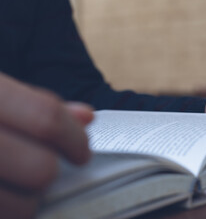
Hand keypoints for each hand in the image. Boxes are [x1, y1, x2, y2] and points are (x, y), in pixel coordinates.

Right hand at [0, 73, 92, 217]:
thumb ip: (36, 106)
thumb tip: (87, 116)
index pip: (47, 118)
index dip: (75, 139)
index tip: (82, 154)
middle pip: (41, 169)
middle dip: (49, 172)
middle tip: (42, 169)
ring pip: (22, 206)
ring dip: (27, 200)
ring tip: (13, 185)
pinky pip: (4, 218)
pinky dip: (11, 210)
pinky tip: (4, 193)